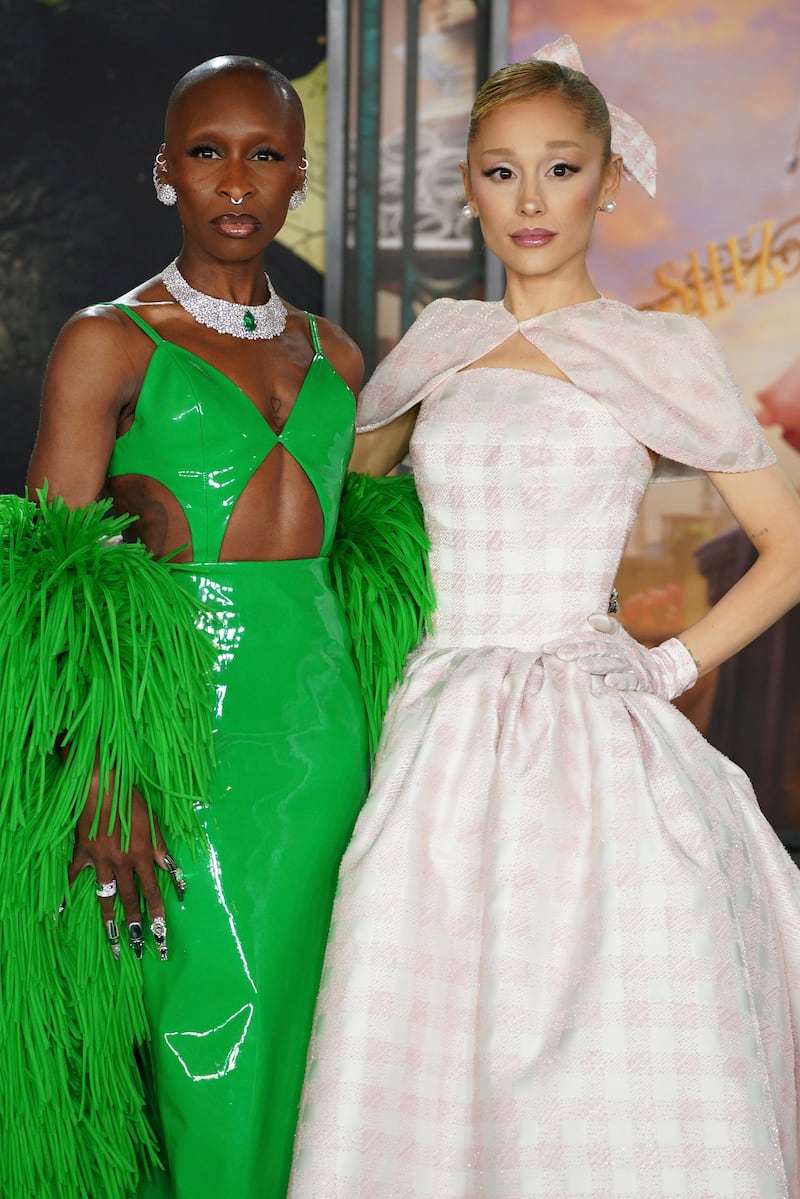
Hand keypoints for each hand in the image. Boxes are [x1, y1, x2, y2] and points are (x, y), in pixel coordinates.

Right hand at [67, 766, 184, 960]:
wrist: (103, 783)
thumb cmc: (132, 799)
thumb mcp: (154, 822)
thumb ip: (161, 848)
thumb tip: (171, 869)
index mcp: (143, 855)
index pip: (154, 892)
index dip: (158, 915)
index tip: (162, 936)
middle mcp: (123, 863)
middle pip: (131, 900)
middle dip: (136, 927)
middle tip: (140, 949)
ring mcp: (101, 861)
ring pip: (105, 896)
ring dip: (110, 921)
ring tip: (112, 942)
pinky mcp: (83, 854)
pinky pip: (73, 876)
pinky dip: (66, 892)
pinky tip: (58, 912)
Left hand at [545, 612, 697, 700]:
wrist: (661, 673)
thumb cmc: (631, 656)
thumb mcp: (620, 639)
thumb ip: (607, 627)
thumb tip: (592, 616)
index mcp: (613, 641)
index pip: (588, 639)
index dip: (569, 642)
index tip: (549, 647)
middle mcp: (621, 651)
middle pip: (598, 649)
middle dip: (578, 651)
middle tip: (560, 654)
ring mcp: (632, 666)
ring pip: (613, 664)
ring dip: (597, 665)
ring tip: (581, 666)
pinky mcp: (642, 680)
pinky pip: (631, 680)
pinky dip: (621, 681)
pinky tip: (609, 682)